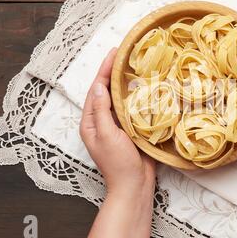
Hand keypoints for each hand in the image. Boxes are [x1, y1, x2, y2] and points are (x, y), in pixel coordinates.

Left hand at [80, 48, 155, 237]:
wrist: (134, 185)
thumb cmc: (117, 163)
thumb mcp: (106, 135)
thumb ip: (102, 110)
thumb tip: (99, 85)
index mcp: (91, 122)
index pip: (96, 89)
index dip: (104, 70)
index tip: (114, 52)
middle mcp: (102, 120)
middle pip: (107, 90)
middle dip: (114, 71)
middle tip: (125, 53)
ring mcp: (117, 124)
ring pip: (119, 98)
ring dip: (125, 81)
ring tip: (135, 64)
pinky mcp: (131, 128)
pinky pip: (132, 107)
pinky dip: (137, 95)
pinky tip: (145, 86)